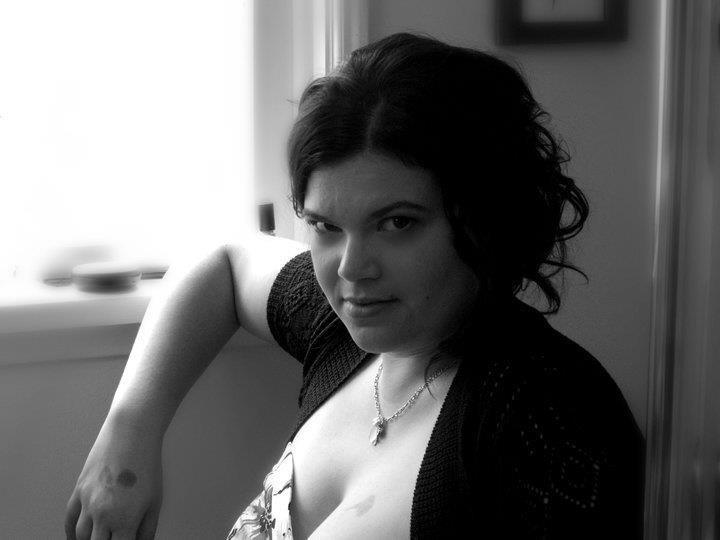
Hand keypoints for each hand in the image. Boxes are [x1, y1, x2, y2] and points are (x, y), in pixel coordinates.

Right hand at [65, 416, 163, 539]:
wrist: (131, 432)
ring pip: (81, 536)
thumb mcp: (155, 501)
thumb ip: (147, 530)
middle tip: (114, 539)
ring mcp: (87, 502)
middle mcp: (102, 514)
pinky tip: (76, 538)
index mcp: (124, 519)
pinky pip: (69, 519)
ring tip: (100, 538)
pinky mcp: (79, 490)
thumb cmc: (147, 463)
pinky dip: (71, 533)